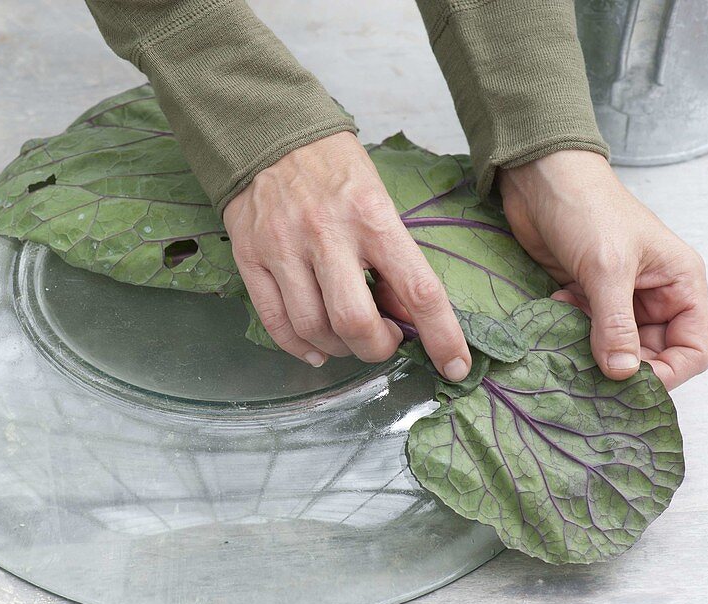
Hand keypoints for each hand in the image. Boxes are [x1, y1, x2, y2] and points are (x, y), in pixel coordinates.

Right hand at [223, 132, 470, 380]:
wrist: (268, 134)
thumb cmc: (333, 170)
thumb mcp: (378, 199)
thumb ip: (392, 257)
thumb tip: (404, 317)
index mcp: (373, 217)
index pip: (419, 290)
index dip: (442, 337)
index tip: (456, 366)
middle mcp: (327, 234)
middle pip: (356, 322)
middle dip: (377, 348)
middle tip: (384, 341)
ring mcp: (284, 248)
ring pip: (313, 329)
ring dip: (339, 349)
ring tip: (349, 340)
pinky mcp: (251, 258)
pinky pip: (276, 323)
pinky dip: (300, 347)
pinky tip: (315, 348)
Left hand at [498, 150, 707, 388]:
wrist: (541, 180)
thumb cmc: (587, 209)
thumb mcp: (606, 268)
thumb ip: (615, 325)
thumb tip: (624, 373)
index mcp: (680, 284)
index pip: (692, 349)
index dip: (667, 373)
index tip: (629, 385)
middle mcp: (656, 294)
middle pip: (653, 354)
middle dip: (622, 364)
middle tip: (587, 369)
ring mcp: (621, 296)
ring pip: (616, 346)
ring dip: (591, 348)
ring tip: (568, 336)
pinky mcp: (589, 295)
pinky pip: (587, 331)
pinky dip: (572, 330)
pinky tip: (556, 308)